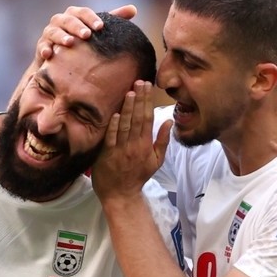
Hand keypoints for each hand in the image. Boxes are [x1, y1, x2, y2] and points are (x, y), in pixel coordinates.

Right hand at [35, 4, 137, 62]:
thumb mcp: (98, 30)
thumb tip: (134, 8)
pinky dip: (44, 48)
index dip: (91, 18)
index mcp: (75, 15)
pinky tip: (49, 54)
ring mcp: (50, 32)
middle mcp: (61, 20)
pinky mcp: (42, 46)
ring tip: (69, 43)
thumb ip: (114, 19)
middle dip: (77, 26)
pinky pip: (42, 45)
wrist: (62, 60)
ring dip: (61, 36)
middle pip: (68, 19)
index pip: (83, 12)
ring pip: (53, 30)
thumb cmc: (84, 41)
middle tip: (87, 35)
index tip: (100, 27)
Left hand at [92, 80, 171, 201]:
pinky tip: (116, 113)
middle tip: (139, 81)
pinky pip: (112, 138)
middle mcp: (134, 145)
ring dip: (128, 108)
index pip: (148, 118)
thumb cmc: (138, 175)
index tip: (147, 86)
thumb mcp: (156, 160)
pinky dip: (114, 126)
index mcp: (146, 145)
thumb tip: (169, 120)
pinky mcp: (107, 155)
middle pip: (138, 118)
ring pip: (126, 126)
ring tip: (130, 92)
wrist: (121, 194)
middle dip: (139, 99)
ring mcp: (121, 150)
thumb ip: (162, 140)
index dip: (147, 101)